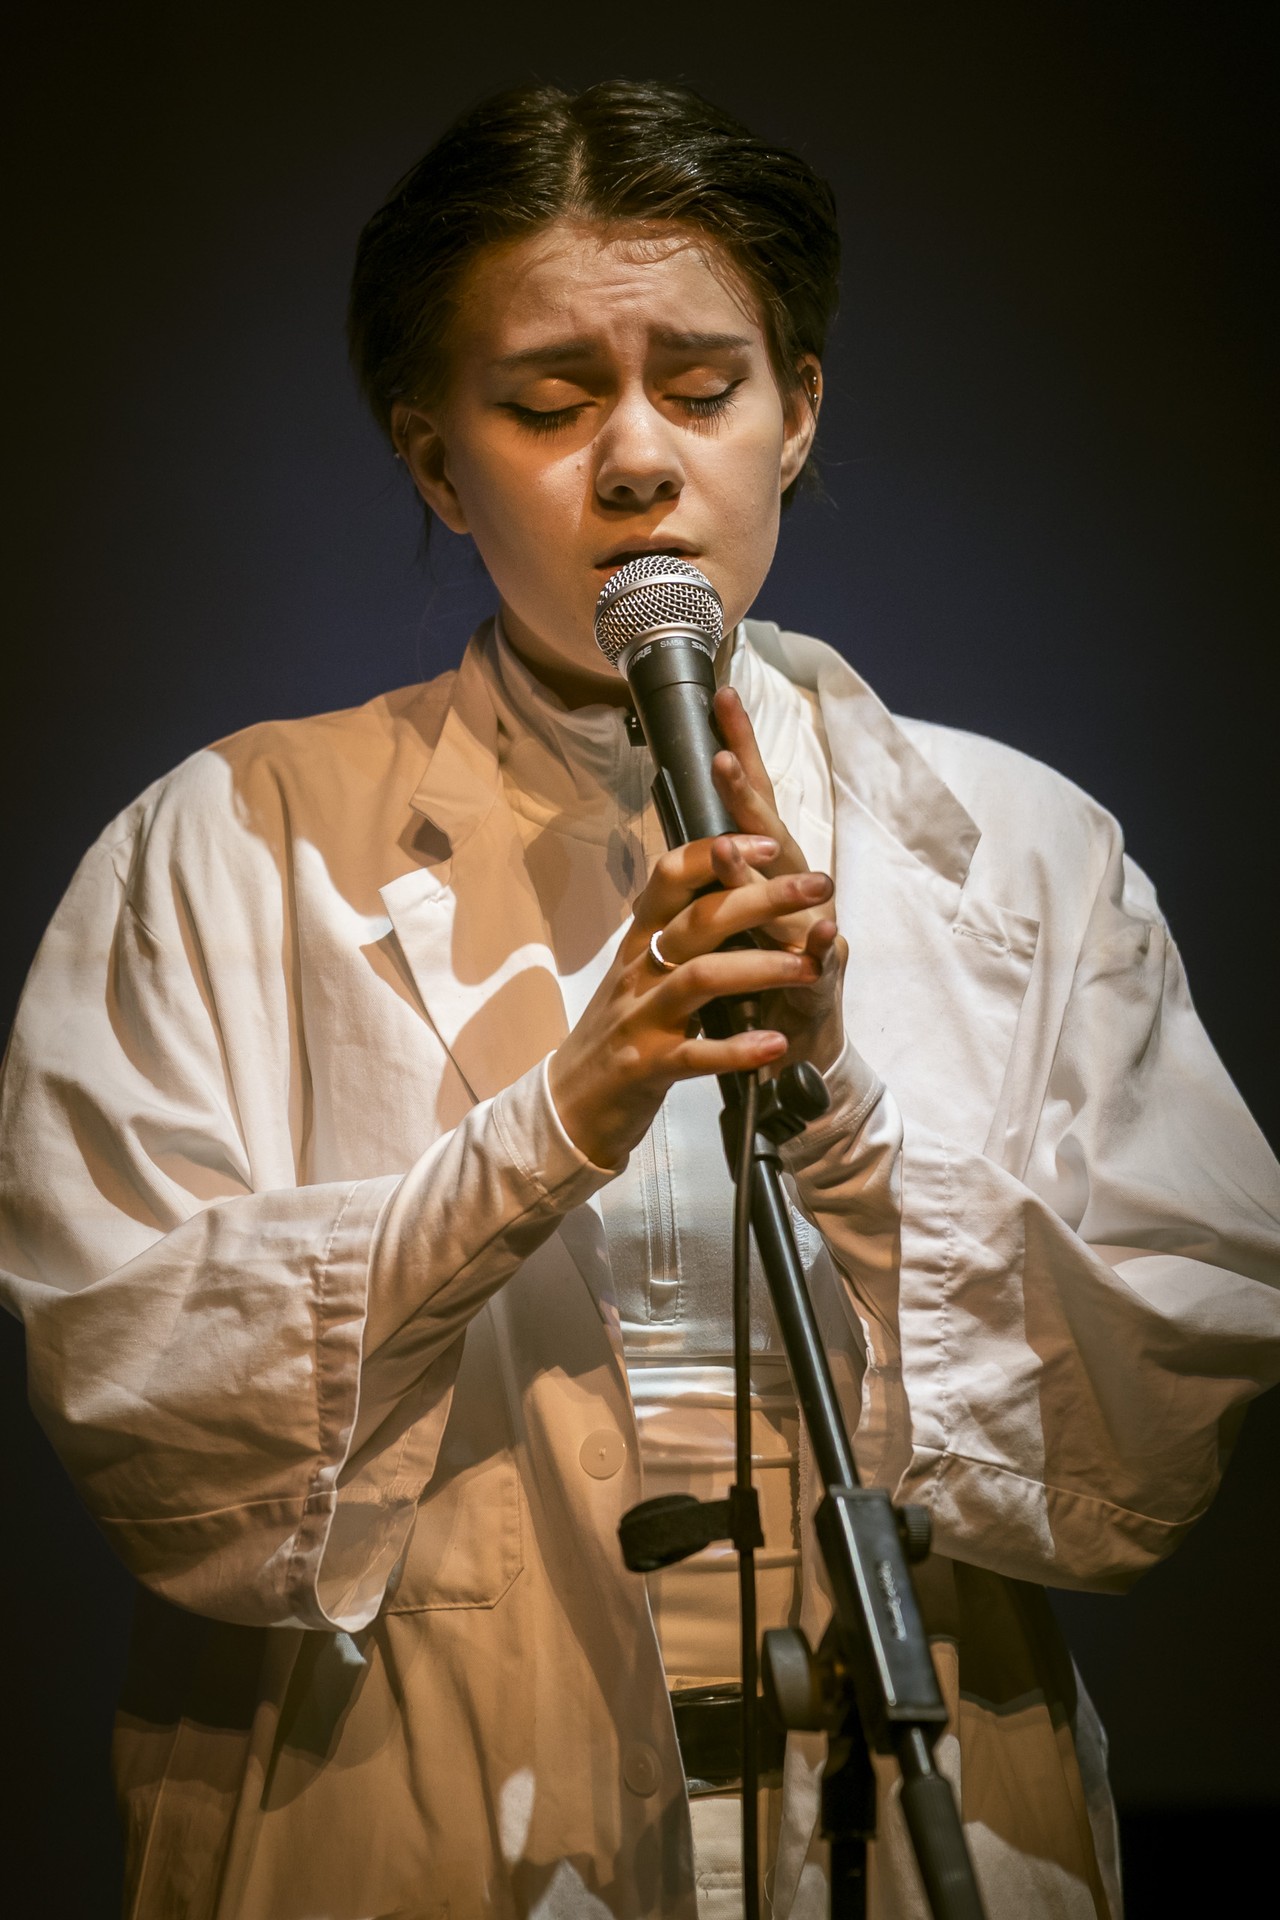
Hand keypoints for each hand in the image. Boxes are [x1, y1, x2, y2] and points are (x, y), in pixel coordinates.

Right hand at [547, 834, 834, 1167]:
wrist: (572, 1104)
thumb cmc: (620, 1031)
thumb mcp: (640, 971)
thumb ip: (676, 930)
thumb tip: (724, 882)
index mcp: (640, 941)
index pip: (670, 876)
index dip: (717, 852)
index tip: (769, 841)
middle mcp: (638, 970)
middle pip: (700, 918)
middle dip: (764, 897)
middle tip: (819, 887)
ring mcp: (640, 1017)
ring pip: (701, 976)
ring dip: (761, 966)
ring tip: (809, 968)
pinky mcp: (647, 1066)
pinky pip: (696, 1053)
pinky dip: (738, 1048)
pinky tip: (776, 1044)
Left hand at [709, 685, 846, 1076]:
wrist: (798, 1048)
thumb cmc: (762, 980)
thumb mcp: (736, 919)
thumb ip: (726, 872)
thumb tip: (700, 817)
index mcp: (768, 875)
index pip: (751, 805)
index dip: (740, 752)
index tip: (720, 698)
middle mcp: (796, 894)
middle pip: (773, 835)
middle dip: (747, 798)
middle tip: (720, 761)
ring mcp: (814, 935)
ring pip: (790, 898)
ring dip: (763, 874)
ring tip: (734, 849)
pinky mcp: (823, 983)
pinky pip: (823, 965)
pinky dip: (821, 951)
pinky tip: (822, 934)